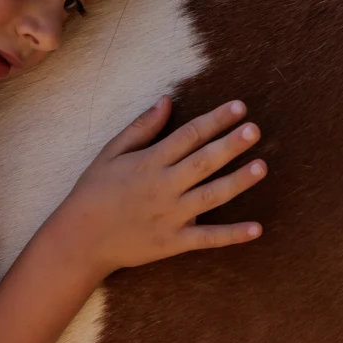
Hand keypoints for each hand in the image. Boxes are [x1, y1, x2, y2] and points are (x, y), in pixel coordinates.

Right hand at [53, 96, 265, 278]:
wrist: (80, 239)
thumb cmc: (94, 190)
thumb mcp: (111, 152)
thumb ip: (141, 127)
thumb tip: (167, 100)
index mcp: (149, 162)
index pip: (189, 135)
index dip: (215, 120)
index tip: (238, 107)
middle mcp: (163, 187)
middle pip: (204, 161)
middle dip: (231, 144)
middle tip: (255, 129)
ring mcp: (170, 216)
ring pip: (211, 196)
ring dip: (238, 182)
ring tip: (261, 167)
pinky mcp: (173, 242)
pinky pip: (207, 238)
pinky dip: (232, 235)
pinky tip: (257, 228)